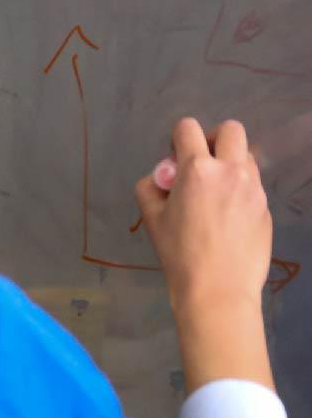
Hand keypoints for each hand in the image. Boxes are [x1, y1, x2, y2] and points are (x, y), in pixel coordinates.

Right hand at [135, 117, 274, 391]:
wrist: (218, 290)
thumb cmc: (178, 253)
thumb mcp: (150, 216)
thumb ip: (151, 186)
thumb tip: (164, 179)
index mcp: (197, 169)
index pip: (188, 128)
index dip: (177, 138)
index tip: (174, 159)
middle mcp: (231, 171)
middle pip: (231, 130)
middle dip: (214, 139)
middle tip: (202, 165)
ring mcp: (254, 189)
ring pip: (246, 156)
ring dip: (230, 163)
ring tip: (216, 193)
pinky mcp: (267, 208)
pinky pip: (253, 185)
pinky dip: (240, 190)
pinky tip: (229, 219)